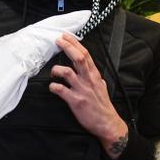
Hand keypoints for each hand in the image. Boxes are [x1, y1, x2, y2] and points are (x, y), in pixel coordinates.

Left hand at [48, 33, 127, 157]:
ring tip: (53, 71)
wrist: (107, 123)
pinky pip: (61, 90)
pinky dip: (54, 86)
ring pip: (67, 72)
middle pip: (78, 58)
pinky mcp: (76, 101)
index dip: (75, 43)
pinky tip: (52, 87)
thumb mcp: (102, 87)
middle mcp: (88, 80)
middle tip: (58, 41)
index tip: (66, 36)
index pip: (85, 54)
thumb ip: (96, 78)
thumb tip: (93, 72)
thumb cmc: (103, 106)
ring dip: (56, 69)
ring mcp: (82, 90)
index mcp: (94, 75)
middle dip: (67, 47)